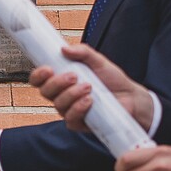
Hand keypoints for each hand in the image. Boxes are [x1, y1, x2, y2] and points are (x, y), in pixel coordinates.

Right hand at [28, 42, 154, 132]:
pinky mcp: (78, 123)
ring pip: (58, 104)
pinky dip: (78, 108)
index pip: (40, 80)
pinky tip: (90, 101)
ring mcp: (68, 110)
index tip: (48, 69)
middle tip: (74, 76)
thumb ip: (84, 53)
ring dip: (71, 94)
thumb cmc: (113, 81)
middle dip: (57, 83)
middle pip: (45, 92)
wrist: (131, 98)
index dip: (38, 75)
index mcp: (61, 81)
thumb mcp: (99, 62)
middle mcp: (61, 96)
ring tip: (89, 87)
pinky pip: (70, 118)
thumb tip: (64, 48)